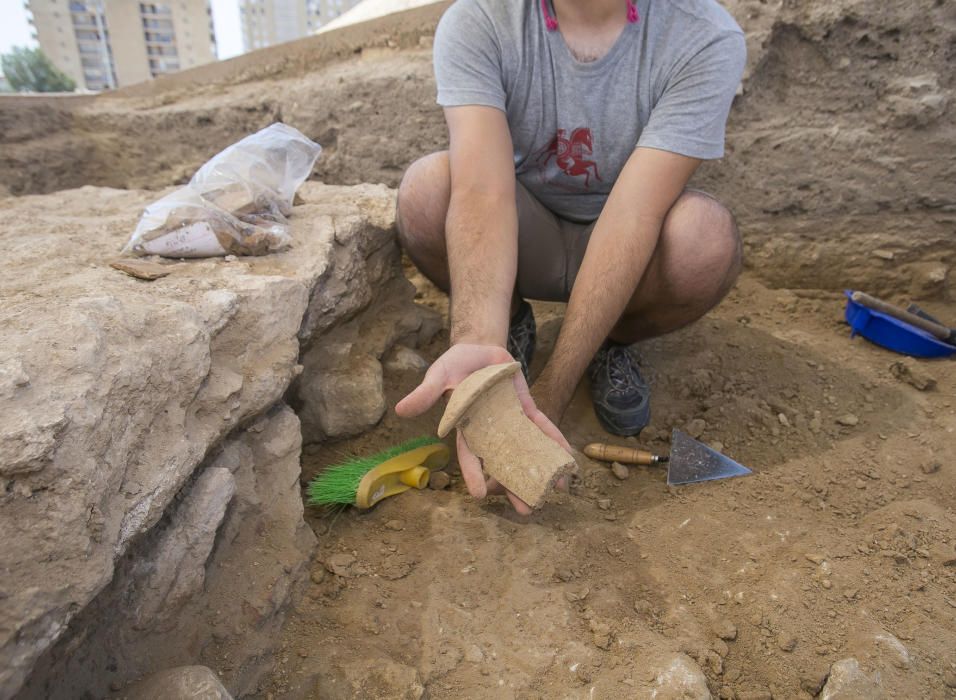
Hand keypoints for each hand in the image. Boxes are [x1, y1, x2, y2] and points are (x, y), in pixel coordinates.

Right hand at [395, 343, 572, 514]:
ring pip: (526, 451)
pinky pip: (542, 427)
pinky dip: (553, 441)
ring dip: (540, 471)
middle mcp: (490, 431)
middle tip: (527, 511)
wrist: (478, 349)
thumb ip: (425, 393)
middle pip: (504, 464)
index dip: (474, 474)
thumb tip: (400, 409)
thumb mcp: (438, 375)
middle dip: (515, 487)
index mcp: (467, 428)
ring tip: (557, 493)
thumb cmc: (454, 365)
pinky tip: (567, 459)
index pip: (470, 456)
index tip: (480, 496)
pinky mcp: (525, 410)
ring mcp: (510, 422)